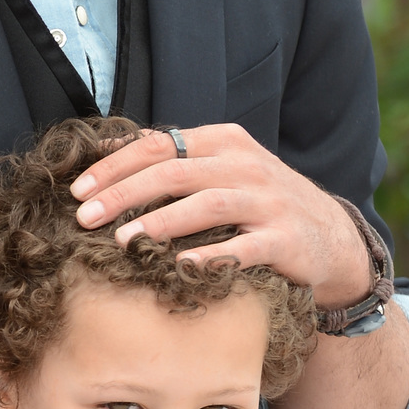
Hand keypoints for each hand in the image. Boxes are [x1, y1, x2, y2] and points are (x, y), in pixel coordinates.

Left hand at [70, 125, 372, 307]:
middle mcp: (246, 165)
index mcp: (224, 142)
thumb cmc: (258, 202)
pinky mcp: (286, 240)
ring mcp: (268, 201)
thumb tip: (109, 147)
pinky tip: (179, 265)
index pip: (159, 146)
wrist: (330, 236)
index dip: (114, 166)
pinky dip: (211, 255)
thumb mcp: (221, 168)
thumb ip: (173, 157)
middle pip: (175, 173)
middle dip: (123, 195)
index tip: (77, 190)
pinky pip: (244, 247)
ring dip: (159, 222)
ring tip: (120, 241)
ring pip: (207, 205)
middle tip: (84, 218)